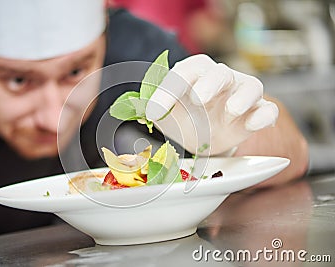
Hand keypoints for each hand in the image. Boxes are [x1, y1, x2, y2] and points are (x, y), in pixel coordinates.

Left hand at [145, 54, 278, 154]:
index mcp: (194, 75)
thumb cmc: (184, 118)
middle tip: (198, 98)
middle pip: (220, 73)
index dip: (169, 89)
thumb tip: (136, 109)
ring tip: (231, 110)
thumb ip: (152, 109)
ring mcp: (241, 95)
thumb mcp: (165, 114)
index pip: (183, 73)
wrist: (205, 138)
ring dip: (242, 97)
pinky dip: (264, 115)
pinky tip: (254, 124)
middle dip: (210, 83)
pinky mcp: (256, 114)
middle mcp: (219, 80)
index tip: (154, 111)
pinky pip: (268, 110)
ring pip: (251, 86)